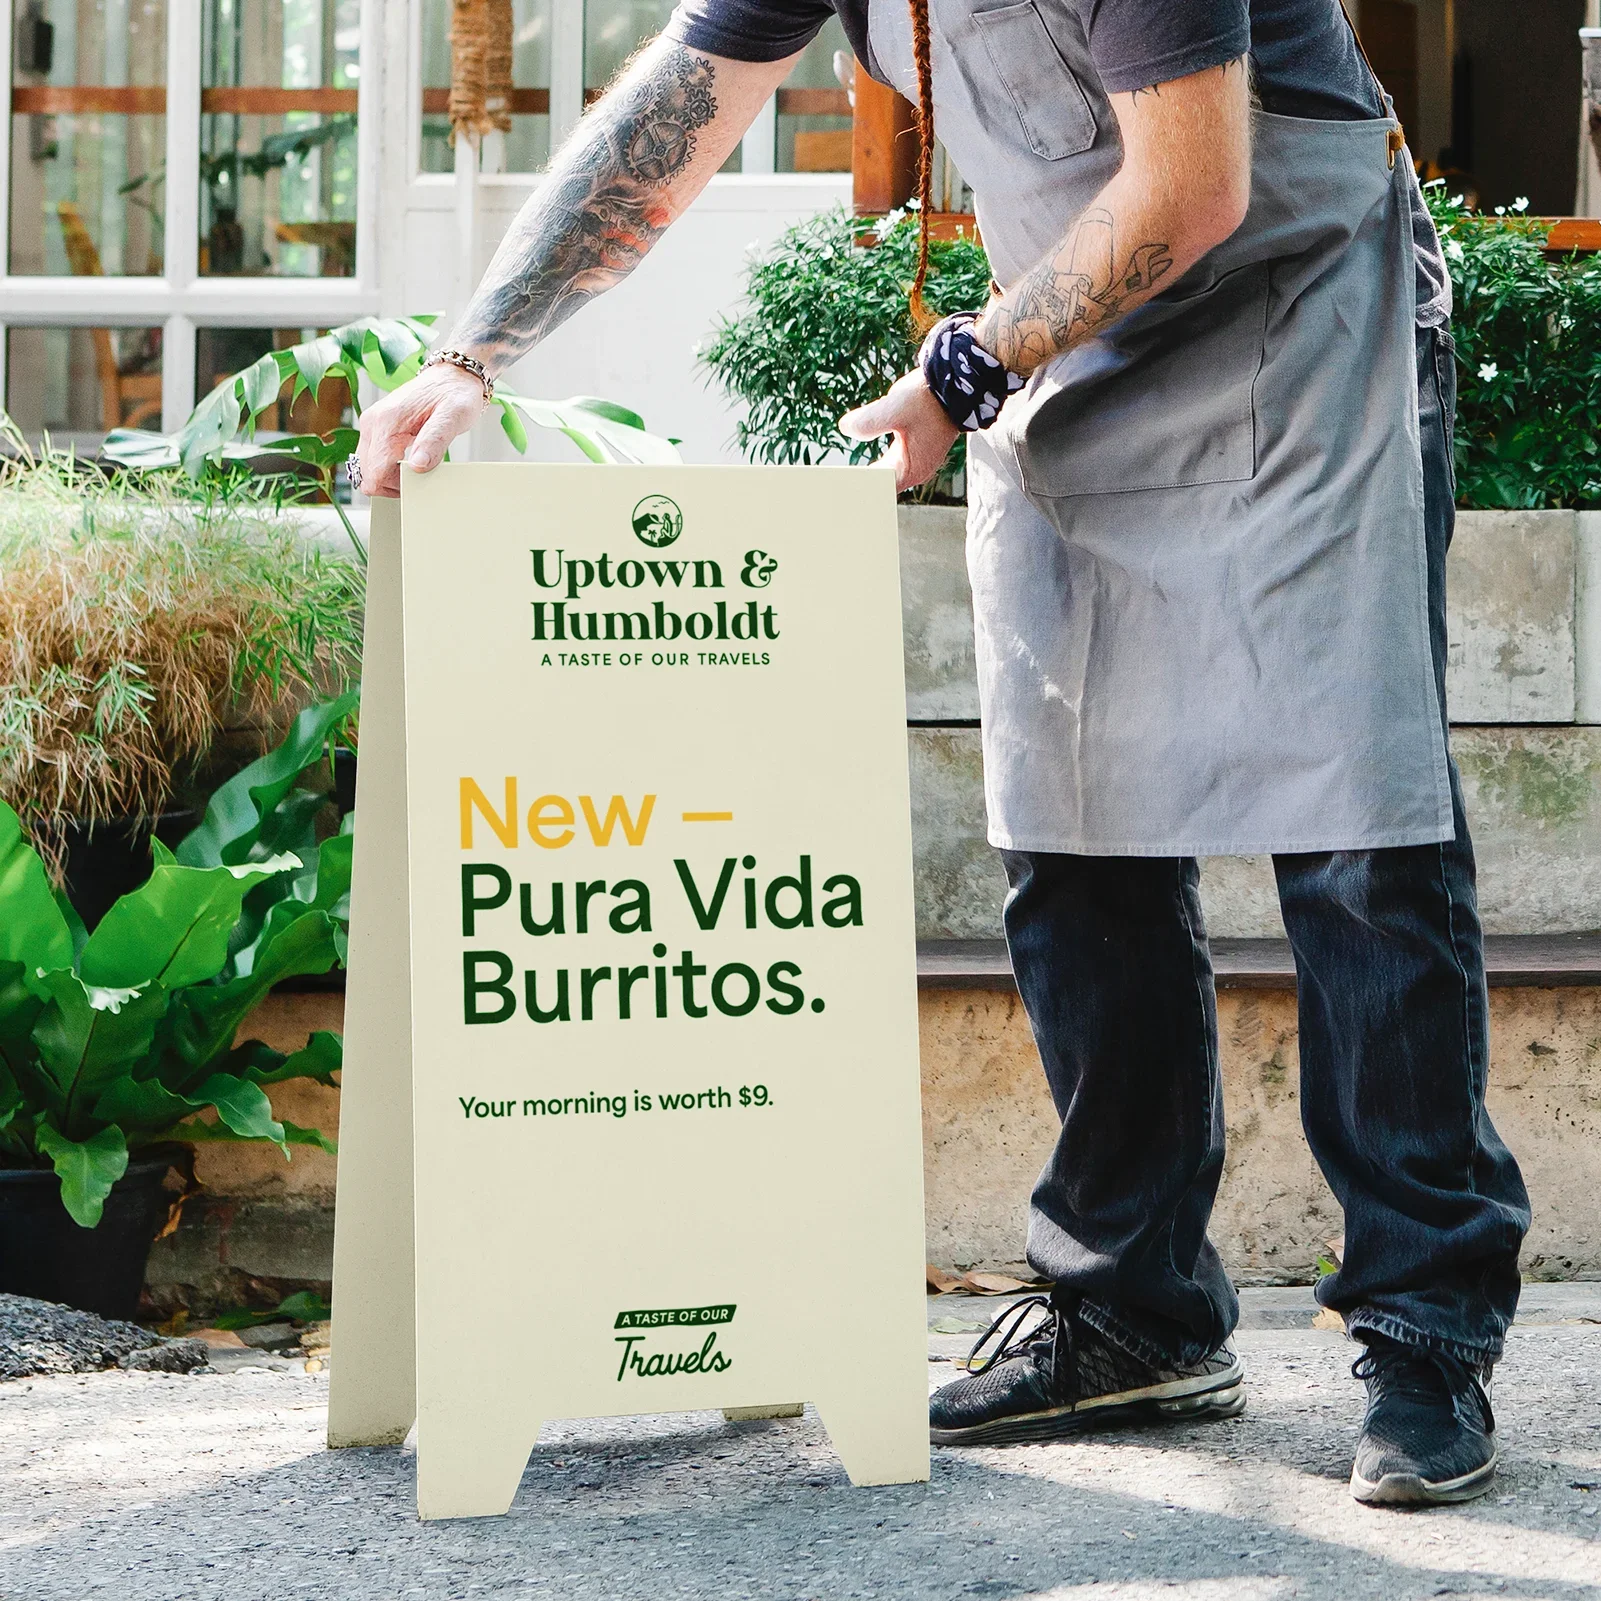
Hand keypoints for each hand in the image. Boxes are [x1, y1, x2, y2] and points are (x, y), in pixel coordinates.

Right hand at [353, 363, 489, 498]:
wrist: (452, 376)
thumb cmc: (454, 394)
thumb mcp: (453, 418)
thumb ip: (434, 442)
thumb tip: (418, 467)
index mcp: (387, 421)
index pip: (375, 472)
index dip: (395, 487)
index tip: (418, 484)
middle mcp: (372, 422)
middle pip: (368, 474)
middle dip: (392, 484)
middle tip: (420, 478)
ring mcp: (371, 424)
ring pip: (368, 469)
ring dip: (389, 477)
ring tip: (415, 469)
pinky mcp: (375, 427)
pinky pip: (373, 458)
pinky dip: (388, 467)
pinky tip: (408, 462)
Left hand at [838, 371, 958, 493]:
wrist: (954, 385)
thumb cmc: (928, 398)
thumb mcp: (895, 408)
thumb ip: (868, 421)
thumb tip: (844, 428)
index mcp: (909, 469)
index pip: (875, 489)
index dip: (853, 491)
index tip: (832, 494)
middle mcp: (913, 472)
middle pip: (879, 490)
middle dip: (856, 492)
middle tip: (828, 500)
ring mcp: (915, 463)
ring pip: (883, 481)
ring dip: (864, 484)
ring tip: (838, 491)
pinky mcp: (913, 452)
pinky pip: (888, 470)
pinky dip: (872, 473)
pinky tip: (857, 475)